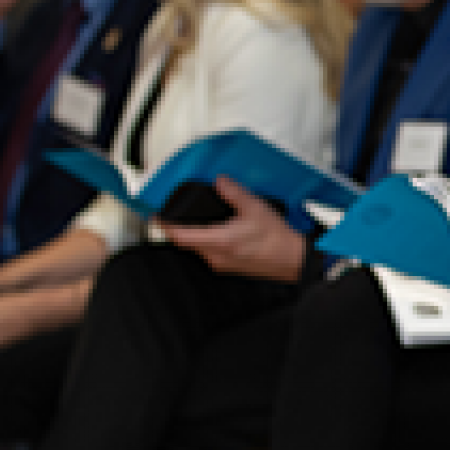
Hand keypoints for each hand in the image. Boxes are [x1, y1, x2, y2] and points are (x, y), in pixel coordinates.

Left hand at [160, 177, 308, 282]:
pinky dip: (208, 242)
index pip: (181, 236)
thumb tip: (220, 181)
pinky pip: (210, 253)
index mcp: (219, 241)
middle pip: (187, 243)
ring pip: (198, 249)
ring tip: (199, 221)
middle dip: (179, 229)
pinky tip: (220, 232)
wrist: (293, 260)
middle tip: (175, 216)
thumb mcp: (256, 208)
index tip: (156, 217)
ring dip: (194, 236)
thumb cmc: (278, 240)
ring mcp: (222, 264)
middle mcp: (216, 256)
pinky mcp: (230, 267)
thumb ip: (234, 192)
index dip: (165, 226)